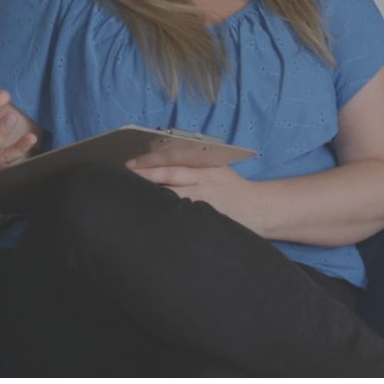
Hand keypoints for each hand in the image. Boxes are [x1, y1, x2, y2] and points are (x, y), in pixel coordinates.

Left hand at [125, 157, 267, 235]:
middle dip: (145, 180)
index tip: (130, 165)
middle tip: (123, 179)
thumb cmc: (235, 188)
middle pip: (169, 181)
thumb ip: (195, 167)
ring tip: (130, 198)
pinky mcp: (205, 221)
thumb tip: (163, 162)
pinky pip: (182, 219)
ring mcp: (203, 206)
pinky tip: (151, 219)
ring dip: (152, 199)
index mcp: (205, 170)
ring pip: (172, 201)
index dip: (150, 165)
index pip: (172, 166)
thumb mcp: (217, 170)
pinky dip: (166, 217)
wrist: (260, 209)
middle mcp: (203, 186)